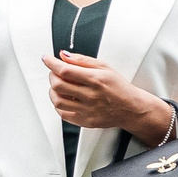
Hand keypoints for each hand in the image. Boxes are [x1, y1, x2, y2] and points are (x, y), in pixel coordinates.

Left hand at [44, 51, 173, 140]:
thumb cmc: (119, 87)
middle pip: (58, 85)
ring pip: (57, 101)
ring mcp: (87, 110)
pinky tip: (64, 98)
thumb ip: (82, 61)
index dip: (52, 63)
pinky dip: (59, 105)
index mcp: (96, 79)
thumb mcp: (105, 67)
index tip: (46, 59)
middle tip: (55, 73)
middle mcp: (91, 96)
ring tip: (58, 86)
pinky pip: (63, 114)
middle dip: (52, 76)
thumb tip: (63, 55)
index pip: (66, 70)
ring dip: (52, 91)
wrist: (131, 108)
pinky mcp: (85, 121)